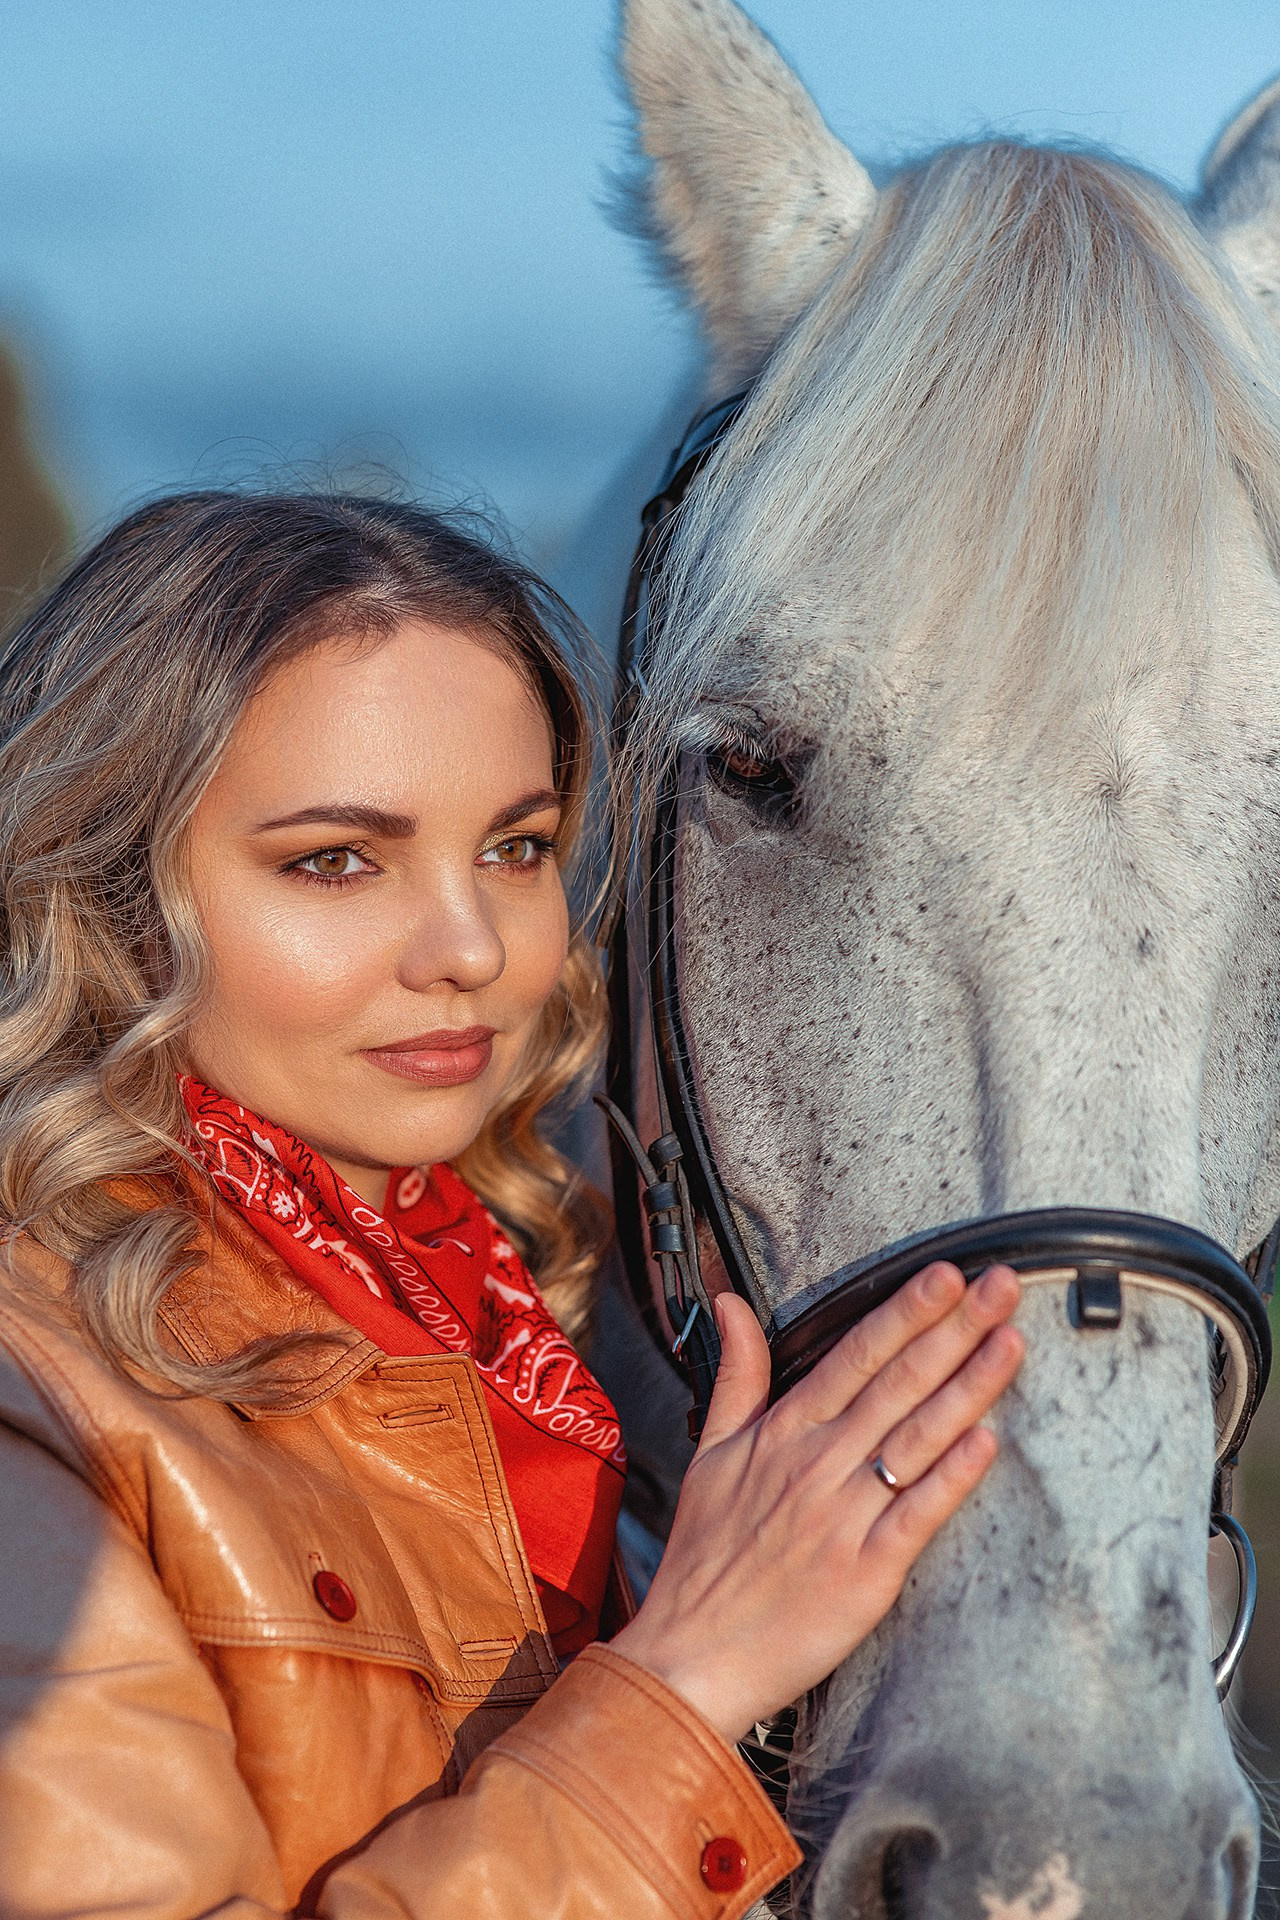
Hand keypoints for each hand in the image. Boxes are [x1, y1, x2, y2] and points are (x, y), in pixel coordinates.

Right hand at [609, 1263, 1022, 1743]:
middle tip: (1001, 1286)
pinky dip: (952, 1477)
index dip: (905, 1312)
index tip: (945, 1274)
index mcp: (783, 1432)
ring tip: (1010, 1342)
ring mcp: (845, 1517)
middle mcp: (818, 1464)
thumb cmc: (705, 1559)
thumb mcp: (712, 1452)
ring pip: (918, 1438)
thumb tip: (729, 1303)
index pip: (855, 1355)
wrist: (691, 1655)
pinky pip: (917, 1515)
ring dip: (969, 1387)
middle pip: (898, 1383)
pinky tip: (987, 1441)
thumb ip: (736, 1374)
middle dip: (954, 1329)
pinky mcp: (867, 1571)